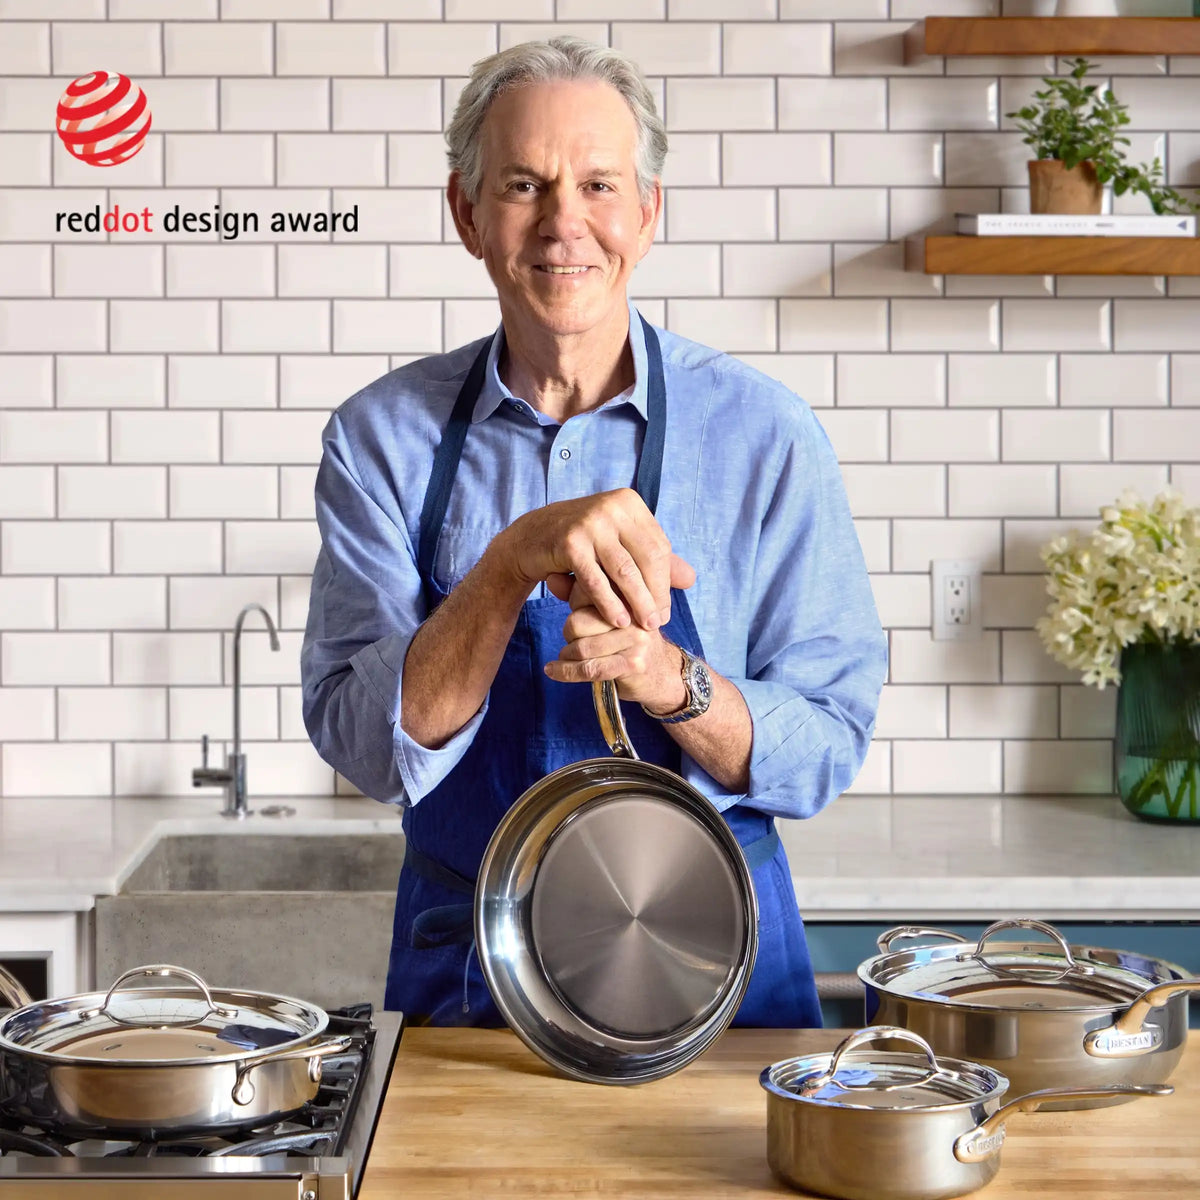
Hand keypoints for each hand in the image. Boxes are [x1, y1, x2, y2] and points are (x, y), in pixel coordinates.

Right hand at [497, 489, 689, 631]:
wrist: (529, 540)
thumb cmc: (581, 544)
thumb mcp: (619, 545)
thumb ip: (653, 560)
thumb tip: (691, 579)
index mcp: (629, 503)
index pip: (659, 548)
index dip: (665, 583)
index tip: (664, 610)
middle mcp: (613, 506)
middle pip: (648, 558)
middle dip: (655, 595)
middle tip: (656, 623)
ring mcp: (591, 522)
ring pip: (625, 571)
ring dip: (637, 603)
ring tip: (643, 626)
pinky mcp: (570, 542)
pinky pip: (597, 580)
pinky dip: (609, 603)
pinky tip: (618, 620)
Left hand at [544, 604, 686, 712]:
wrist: (663, 674)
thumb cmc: (629, 641)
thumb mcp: (611, 613)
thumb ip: (583, 596)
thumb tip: (551, 579)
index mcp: (628, 594)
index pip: (587, 591)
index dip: (575, 603)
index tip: (577, 613)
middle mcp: (634, 613)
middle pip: (578, 622)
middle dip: (568, 633)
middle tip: (572, 639)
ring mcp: (635, 639)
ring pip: (582, 648)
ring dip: (566, 656)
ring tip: (565, 657)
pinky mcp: (633, 663)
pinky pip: (589, 669)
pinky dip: (565, 672)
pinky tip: (553, 671)